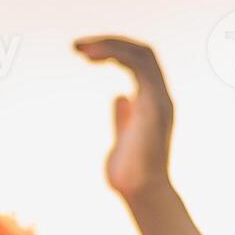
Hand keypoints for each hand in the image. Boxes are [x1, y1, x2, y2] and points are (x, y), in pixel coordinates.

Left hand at [73, 36, 174, 201]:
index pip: (138, 61)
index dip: (112, 50)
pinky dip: (118, 57)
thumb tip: (119, 98)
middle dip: (109, 42)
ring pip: (143, 55)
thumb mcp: (122, 137)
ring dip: (110, 46)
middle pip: (142, 52)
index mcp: (151, 100)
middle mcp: (159, 96)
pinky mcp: (155, 106)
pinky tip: (93, 59)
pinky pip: (141, 69)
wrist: (141, 192)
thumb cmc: (129, 172)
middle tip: (75, 45)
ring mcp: (159, 100)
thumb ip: (123, 117)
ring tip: (80, 49)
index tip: (83, 52)